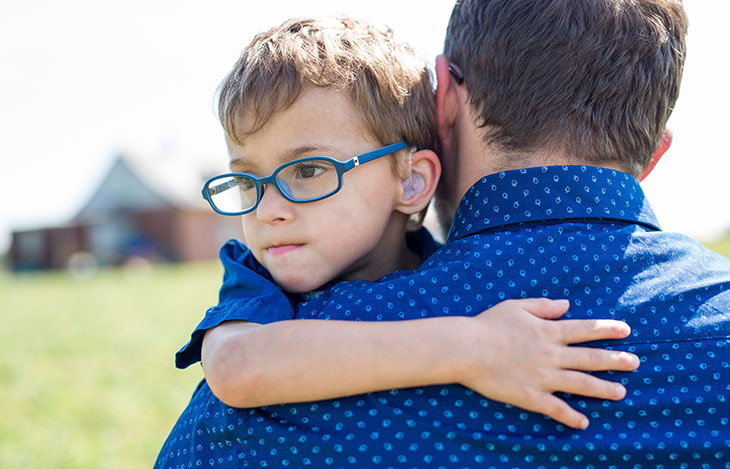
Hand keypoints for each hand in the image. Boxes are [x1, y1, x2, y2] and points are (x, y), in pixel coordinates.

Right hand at [458, 298, 638, 429]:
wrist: (467, 348)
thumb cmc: (488, 325)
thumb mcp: (516, 307)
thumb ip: (543, 306)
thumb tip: (566, 305)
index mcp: (548, 332)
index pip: (585, 329)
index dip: (607, 329)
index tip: (626, 330)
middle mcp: (551, 355)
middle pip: (590, 358)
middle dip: (615, 360)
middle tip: (635, 362)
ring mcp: (543, 377)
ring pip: (581, 384)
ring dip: (604, 389)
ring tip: (621, 392)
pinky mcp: (530, 396)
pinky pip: (556, 409)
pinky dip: (571, 416)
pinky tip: (584, 422)